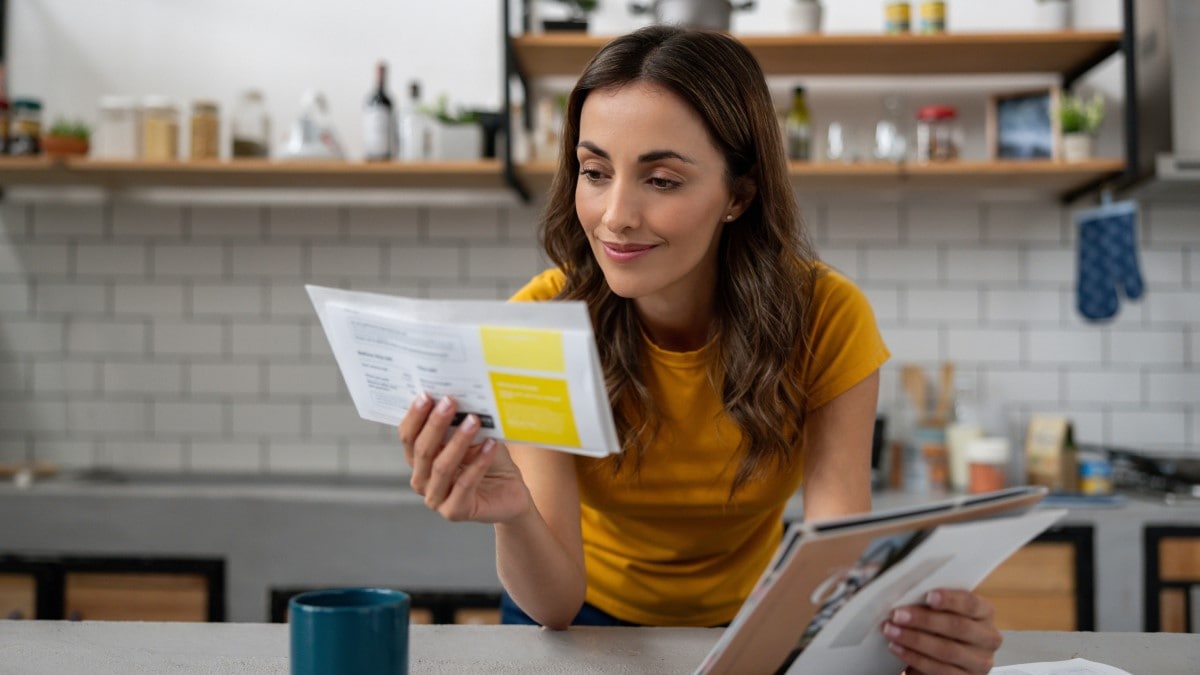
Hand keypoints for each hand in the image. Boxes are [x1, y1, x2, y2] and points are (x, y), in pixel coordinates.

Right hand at [399, 393, 532, 523]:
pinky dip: (478, 463)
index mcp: (419, 460)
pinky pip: (464, 484)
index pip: (408, 436)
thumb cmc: (489, 460)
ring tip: (474, 421)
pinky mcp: (455, 511)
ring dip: (458, 441)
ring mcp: (436, 499)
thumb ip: (461, 420)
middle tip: (450, 402)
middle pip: (422, 450)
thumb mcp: (474, 436)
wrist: (511, 493)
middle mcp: (422, 480)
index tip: (427, 394)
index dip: (415, 416)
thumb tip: (457, 395)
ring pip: (441, 467)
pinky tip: (490, 445)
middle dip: (435, 423)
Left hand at [881, 589, 1002, 674]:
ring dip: (914, 640)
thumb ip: (932, 603)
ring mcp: (980, 662)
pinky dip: (915, 659)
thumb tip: (906, 594)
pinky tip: (898, 649)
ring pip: (948, 651)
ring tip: (892, 632)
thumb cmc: (942, 627)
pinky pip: (941, 671)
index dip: (950, 599)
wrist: (946, 658)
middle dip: (924, 620)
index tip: (928, 596)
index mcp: (985, 613)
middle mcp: (988, 638)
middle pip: (957, 627)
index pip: (971, 603)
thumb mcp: (943, 612)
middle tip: (897, 615)